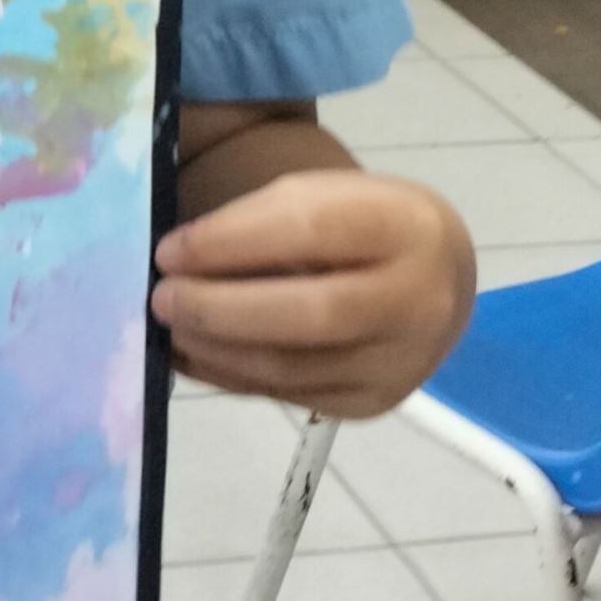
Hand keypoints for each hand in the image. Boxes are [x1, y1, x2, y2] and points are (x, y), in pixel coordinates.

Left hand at [151, 170, 474, 417]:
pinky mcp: (374, 403)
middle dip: (221, 308)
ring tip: (170, 328)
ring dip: (217, 349)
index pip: (310, 230)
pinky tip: (194, 356)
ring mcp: (400, 362)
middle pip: (310, 314)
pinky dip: (231, 376)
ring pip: (293, 367)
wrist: (437, 276)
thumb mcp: (325, 196)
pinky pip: (289, 395)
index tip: (170, 251)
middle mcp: (417, 301)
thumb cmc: (364, 224)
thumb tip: (180, 264)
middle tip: (162, 299)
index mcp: (405, 227)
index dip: (231, 242)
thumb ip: (261, 222)